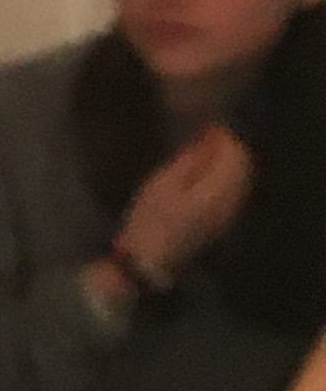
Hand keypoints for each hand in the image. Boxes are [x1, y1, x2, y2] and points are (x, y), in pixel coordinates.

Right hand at [118, 127, 252, 287]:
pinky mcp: (222, 224)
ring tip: (207, 154)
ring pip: (240, 181)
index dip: (225, 137)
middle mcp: (231, 202)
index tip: (210, 126)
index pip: (234, 155)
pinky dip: (226, 180)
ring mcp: (229, 215)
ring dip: (229, 165)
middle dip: (230, 149)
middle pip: (242, 167)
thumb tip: (210, 140)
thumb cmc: (150, 222)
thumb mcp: (164, 183)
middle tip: (209, 137)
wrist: (148, 265)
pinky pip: (234, 194)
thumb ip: (192, 160)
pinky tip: (209, 176)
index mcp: (218, 190)